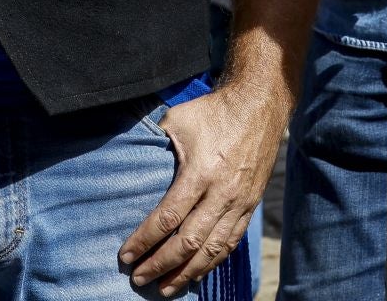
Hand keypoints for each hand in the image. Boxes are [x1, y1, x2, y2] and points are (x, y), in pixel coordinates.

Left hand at [120, 87, 282, 296]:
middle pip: (188, 242)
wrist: (260, 104)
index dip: (144, 240)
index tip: (125, 255)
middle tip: (138, 278)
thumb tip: (132, 162)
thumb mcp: (179, 120)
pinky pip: (231, 242)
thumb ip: (156, 143)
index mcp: (201, 172)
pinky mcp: (251, 204)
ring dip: (186, 273)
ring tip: (164, 289)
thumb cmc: (214, 110)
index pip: (168, 217)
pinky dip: (212, 262)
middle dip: (160, 264)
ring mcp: (239, 202)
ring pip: (212, 250)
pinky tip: (195, 274)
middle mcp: (222, 193)